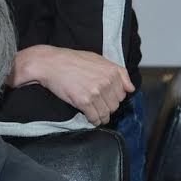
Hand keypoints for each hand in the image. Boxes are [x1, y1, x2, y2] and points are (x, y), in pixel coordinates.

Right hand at [14, 46, 133, 125]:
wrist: (50, 63)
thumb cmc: (72, 60)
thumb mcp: (98, 59)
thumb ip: (118, 73)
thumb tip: (130, 89)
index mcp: (112, 71)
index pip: (123, 94)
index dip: (113, 97)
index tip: (105, 97)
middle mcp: (106, 82)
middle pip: (115, 105)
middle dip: (107, 106)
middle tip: (97, 104)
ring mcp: (95, 92)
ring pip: (106, 113)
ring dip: (102, 116)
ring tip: (94, 113)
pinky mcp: (83, 102)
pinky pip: (95, 117)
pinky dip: (94, 120)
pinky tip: (90, 118)